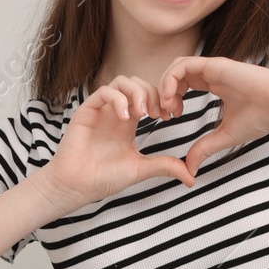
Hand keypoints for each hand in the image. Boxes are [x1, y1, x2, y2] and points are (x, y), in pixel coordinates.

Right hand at [33, 75, 195, 210]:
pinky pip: (104, 92)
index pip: (148, 95)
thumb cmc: (104, 178)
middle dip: (153, 93)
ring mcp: (101, 110)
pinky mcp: (86, 111)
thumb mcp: (141, 169)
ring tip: (143, 113)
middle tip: (159, 114)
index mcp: (128, 121)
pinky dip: (118, 100)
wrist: (76, 186)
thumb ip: (164, 166)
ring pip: (121, 82)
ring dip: (137, 93)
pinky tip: (125, 118)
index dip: (163, 100)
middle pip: (137, 83)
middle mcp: (115, 112)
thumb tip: (192, 177)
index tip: (172, 116)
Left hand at [158, 56, 268, 176]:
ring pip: (175, 67)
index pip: (182, 85)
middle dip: (163, 94)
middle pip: (174, 76)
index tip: (172, 118)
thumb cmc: (261, 117)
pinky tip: (173, 99)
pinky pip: (182, 65)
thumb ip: (204, 148)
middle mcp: (211, 75)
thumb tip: (189, 168)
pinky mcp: (214, 65)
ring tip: (169, 108)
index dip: (170, 100)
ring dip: (164, 86)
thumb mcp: (224, 136)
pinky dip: (170, 80)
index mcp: (215, 85)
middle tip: (165, 114)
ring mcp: (211, 68)